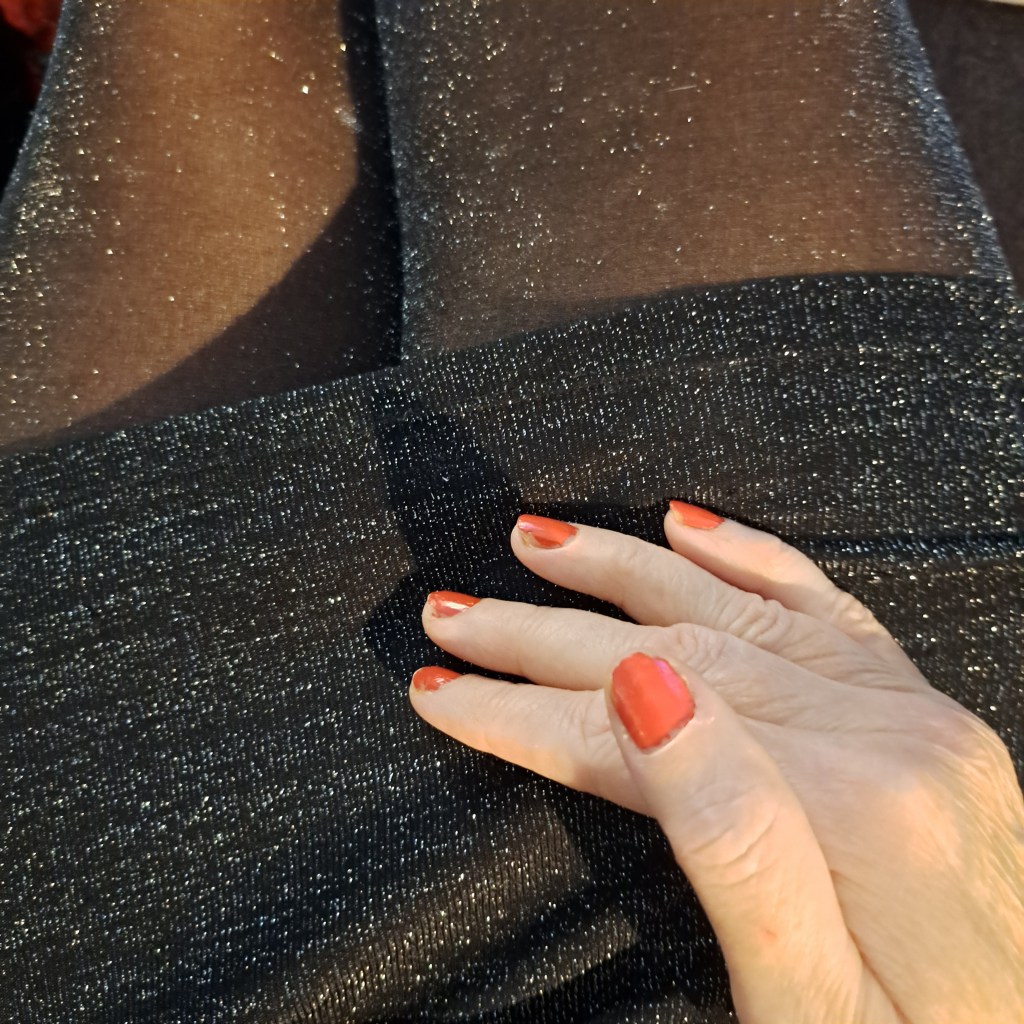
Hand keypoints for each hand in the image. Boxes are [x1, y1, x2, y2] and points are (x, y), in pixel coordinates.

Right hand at [408, 505, 1023, 1023]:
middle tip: (454, 615)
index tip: (441, 693)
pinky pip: (823, 607)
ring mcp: (911, 718)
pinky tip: (687, 526)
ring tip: (538, 542)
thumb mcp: (797, 997)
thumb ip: (727, 831)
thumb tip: (643, 691)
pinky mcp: (917, 721)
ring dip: (621, 571)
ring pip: (733, 609)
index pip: (634, 731)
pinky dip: (748, 556)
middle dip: (543, 633)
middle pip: (672, 653)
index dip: (520, 710)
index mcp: (852, 806)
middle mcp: (890, 736)